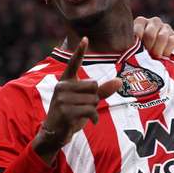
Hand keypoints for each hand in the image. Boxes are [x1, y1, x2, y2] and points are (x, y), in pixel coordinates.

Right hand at [32, 37, 120, 162]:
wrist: (54, 133)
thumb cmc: (70, 114)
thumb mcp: (85, 101)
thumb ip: (102, 90)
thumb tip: (119, 81)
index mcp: (65, 81)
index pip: (74, 63)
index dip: (80, 51)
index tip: (85, 38)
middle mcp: (62, 87)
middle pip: (93, 85)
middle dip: (95, 98)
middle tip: (85, 107)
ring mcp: (63, 99)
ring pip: (93, 99)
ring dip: (94, 109)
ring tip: (83, 115)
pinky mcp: (66, 111)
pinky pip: (91, 110)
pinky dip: (94, 118)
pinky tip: (91, 121)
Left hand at [133, 16, 173, 57]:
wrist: (155, 58)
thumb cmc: (140, 52)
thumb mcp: (133, 48)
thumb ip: (131, 46)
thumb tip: (130, 50)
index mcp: (140, 22)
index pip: (137, 30)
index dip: (137, 44)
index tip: (136, 52)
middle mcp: (153, 21)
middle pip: (150, 34)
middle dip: (148, 48)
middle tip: (147, 56)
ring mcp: (165, 27)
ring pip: (162, 37)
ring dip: (157, 51)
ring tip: (154, 57)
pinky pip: (171, 41)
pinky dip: (167, 51)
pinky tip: (163, 56)